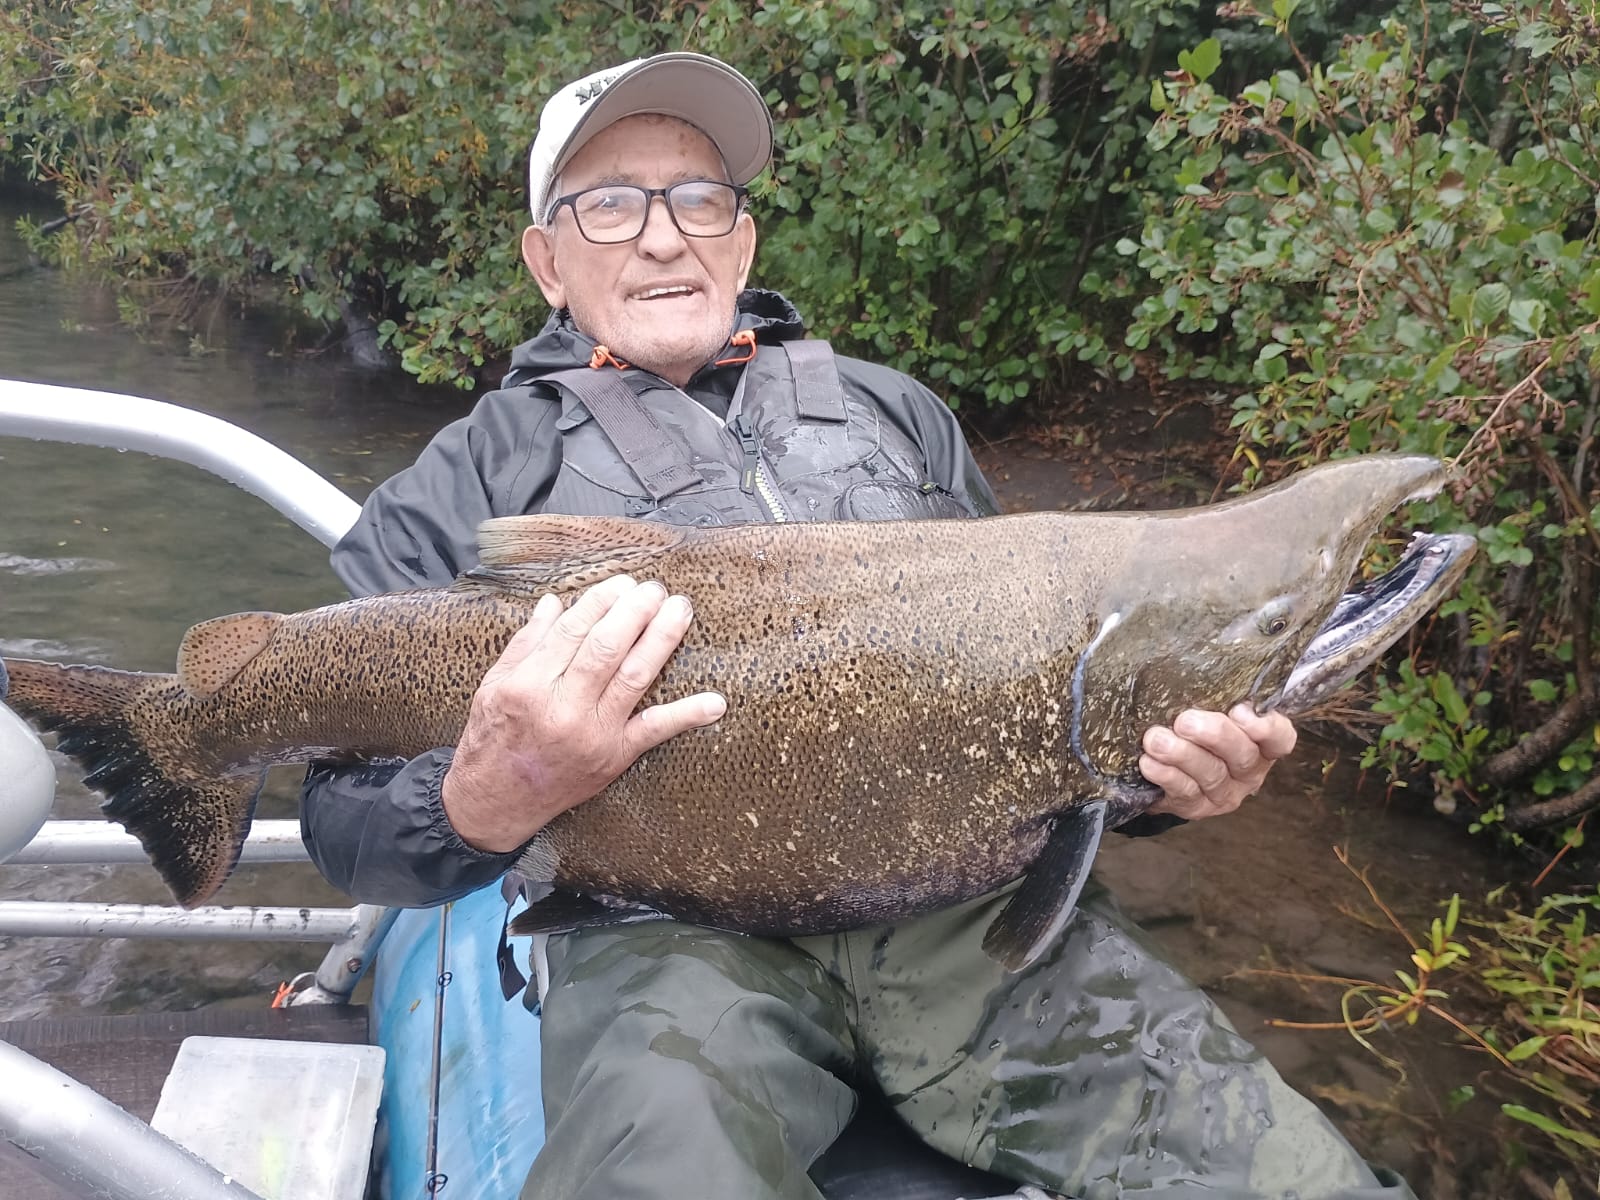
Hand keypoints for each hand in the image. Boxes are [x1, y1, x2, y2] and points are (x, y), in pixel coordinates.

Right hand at [442, 574, 725, 852]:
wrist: (496, 802)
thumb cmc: (494, 737)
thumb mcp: (495, 685)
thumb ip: (527, 642)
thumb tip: (555, 602)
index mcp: (529, 685)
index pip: (573, 631)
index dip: (602, 601)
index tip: (621, 583)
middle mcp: (562, 708)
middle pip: (607, 648)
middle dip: (636, 611)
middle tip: (655, 589)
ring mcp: (593, 734)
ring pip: (635, 677)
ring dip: (662, 640)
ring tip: (680, 610)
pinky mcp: (614, 757)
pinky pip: (655, 731)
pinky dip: (687, 715)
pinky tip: (715, 701)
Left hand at [1140, 704, 1296, 821]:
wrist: (1157, 765)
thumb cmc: (1189, 724)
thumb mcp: (1206, 704)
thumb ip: (1214, 689)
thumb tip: (1199, 655)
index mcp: (1260, 742)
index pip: (1281, 737)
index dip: (1267, 727)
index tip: (1240, 710)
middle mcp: (1248, 770)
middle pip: (1242, 755)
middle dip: (1214, 735)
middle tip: (1185, 721)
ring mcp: (1223, 792)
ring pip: (1211, 774)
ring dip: (1182, 755)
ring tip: (1155, 739)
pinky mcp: (1195, 807)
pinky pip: (1184, 792)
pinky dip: (1166, 776)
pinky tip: (1150, 763)